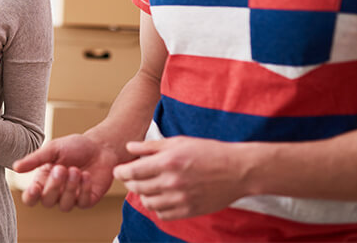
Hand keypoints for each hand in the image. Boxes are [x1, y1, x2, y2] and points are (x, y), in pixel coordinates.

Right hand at [12, 133, 121, 210]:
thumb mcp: (53, 149)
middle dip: (54, 186)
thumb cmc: (74, 146)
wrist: (100, 147)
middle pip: (47, 201)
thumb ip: (34, 159)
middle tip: (62, 168)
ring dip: (70, 188)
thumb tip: (15, 167)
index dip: (31, 196)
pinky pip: (82, 203)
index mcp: (43, 180)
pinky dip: (83, 189)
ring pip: (64, 205)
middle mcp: (56, 192)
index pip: (31, 197)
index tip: (35, 188)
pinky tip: (86, 175)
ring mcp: (72, 198)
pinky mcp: (87, 200)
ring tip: (76, 170)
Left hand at [113, 136, 247, 219]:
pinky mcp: (189, 211)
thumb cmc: (208, 152)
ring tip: (146, 187)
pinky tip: (161, 197)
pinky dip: (157, 207)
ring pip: (148, 203)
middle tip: (130, 177)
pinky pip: (163, 214)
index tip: (119, 170)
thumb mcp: (178, 142)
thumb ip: (151, 146)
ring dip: (143, 195)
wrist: (237, 170)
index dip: (121, 172)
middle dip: (129, 182)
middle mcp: (171, 182)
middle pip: (137, 187)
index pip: (132, 172)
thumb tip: (129, 148)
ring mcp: (181, 199)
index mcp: (167, 162)